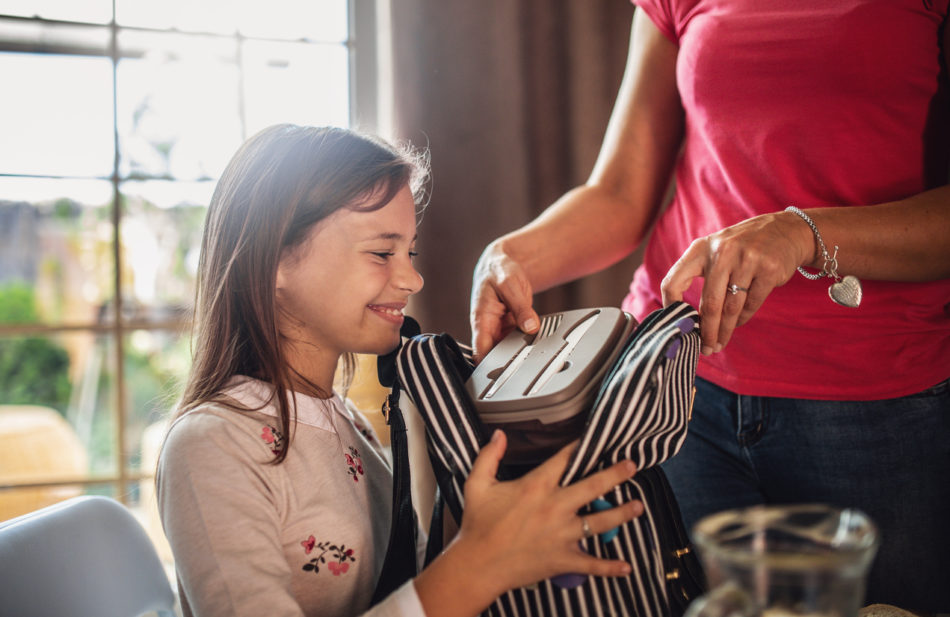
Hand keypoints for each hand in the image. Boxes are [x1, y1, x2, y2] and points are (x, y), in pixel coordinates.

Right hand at [452, 431, 642, 599]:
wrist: (477, 564)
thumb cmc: (477, 525)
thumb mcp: (478, 484)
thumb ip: (490, 456)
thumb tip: (499, 434)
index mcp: (536, 486)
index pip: (564, 459)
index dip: (580, 446)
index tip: (593, 439)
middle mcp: (555, 507)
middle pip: (594, 486)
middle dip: (616, 474)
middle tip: (632, 466)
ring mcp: (562, 534)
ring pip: (601, 521)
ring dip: (622, 513)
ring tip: (638, 506)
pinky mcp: (563, 559)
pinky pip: (592, 564)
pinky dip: (610, 566)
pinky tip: (626, 567)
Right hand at [470, 241, 540, 361]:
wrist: (503, 264)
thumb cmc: (499, 270)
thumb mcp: (511, 285)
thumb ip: (521, 307)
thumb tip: (530, 327)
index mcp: (481, 318)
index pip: (480, 350)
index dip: (488, 365)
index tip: (502, 373)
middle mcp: (487, 327)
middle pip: (494, 354)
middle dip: (507, 362)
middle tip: (525, 365)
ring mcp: (499, 329)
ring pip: (507, 350)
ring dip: (518, 354)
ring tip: (534, 355)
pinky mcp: (509, 328)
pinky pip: (517, 341)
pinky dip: (526, 344)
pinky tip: (536, 344)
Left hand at [661, 211, 811, 353]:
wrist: (786, 230)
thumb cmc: (741, 248)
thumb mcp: (716, 250)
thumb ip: (700, 273)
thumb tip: (686, 315)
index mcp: (700, 248)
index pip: (674, 280)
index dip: (670, 305)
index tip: (676, 323)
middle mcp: (722, 252)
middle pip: (709, 303)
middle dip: (707, 331)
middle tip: (705, 348)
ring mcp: (747, 260)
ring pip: (731, 307)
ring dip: (725, 330)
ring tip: (720, 343)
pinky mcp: (769, 269)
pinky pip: (751, 304)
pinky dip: (743, 317)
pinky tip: (738, 323)